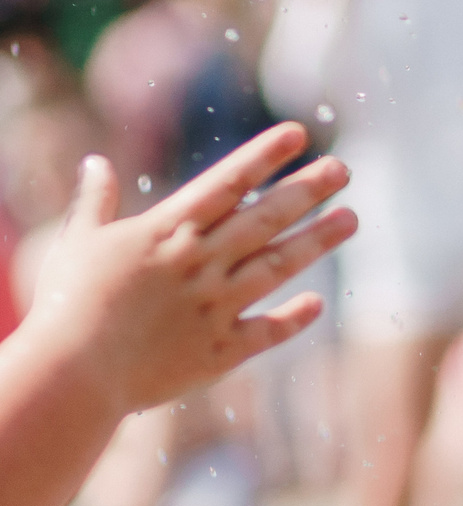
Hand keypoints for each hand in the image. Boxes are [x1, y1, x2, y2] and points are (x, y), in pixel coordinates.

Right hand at [20, 124, 353, 416]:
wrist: (74, 372)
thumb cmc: (68, 304)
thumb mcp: (78, 243)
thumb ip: (94, 202)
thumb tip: (96, 162)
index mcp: (166, 233)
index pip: (226, 183)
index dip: (264, 156)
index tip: (298, 134)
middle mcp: (200, 264)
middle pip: (264, 219)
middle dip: (306, 191)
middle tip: (344, 169)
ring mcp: (215, 307)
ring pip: (277, 266)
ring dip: (317, 241)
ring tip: (352, 219)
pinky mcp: (222, 350)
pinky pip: (269, 330)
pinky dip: (295, 317)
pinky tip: (317, 304)